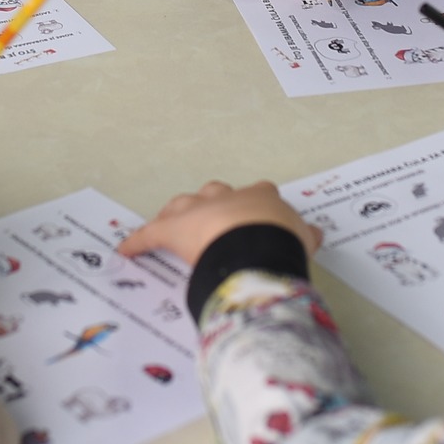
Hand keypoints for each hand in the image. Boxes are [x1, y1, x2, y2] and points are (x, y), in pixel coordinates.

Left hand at [117, 180, 322, 267]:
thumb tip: (316, 235)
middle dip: (214, 204)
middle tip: (212, 219)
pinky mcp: (171, 229)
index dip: (256, 206)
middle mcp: (228, 197)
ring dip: (178, 214)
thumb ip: (304, 235)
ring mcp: (198, 210)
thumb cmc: (280, 238)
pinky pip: (151, 234)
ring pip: (183, 205)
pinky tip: (127, 249)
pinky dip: (139, 241)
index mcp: (260, 198)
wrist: (256, 239)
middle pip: (216, 193)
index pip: (259, 194)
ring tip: (171, 223)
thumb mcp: (300, 237)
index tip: (258, 217)